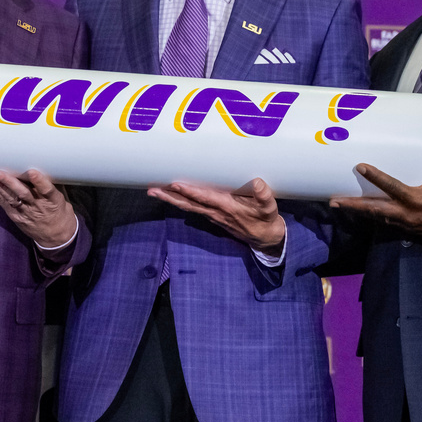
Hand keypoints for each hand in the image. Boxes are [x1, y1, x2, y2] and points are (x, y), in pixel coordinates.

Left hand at [0, 169, 77, 247]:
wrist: (56, 235)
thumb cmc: (59, 211)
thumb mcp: (61, 197)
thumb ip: (52, 183)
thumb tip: (44, 163)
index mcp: (53, 200)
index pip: (47, 190)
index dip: (40, 181)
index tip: (32, 172)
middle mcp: (38, 206)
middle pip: (24, 194)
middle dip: (10, 183)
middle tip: (0, 173)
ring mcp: (26, 213)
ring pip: (12, 199)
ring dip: (0, 188)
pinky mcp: (16, 217)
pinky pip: (4, 205)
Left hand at [148, 178, 285, 255]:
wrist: (265, 238)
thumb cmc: (266, 220)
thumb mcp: (269, 208)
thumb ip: (264, 196)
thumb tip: (257, 182)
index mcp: (227, 208)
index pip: (204, 198)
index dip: (190, 192)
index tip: (175, 185)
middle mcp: (216, 212)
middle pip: (188, 204)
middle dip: (170, 197)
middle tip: (151, 190)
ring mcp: (213, 215)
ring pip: (188, 206)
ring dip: (171, 199)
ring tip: (154, 191)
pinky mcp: (214, 216)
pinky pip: (193, 208)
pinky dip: (181, 201)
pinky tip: (172, 196)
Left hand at [330, 127, 421, 239]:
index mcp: (416, 199)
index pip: (392, 186)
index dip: (376, 177)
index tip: (360, 167)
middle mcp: (406, 213)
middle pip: (374, 209)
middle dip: (353, 205)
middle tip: (334, 200)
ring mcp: (404, 223)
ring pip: (376, 217)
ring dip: (358, 211)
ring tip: (339, 204)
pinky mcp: (406, 229)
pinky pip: (384, 221)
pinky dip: (371, 216)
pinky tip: (360, 211)